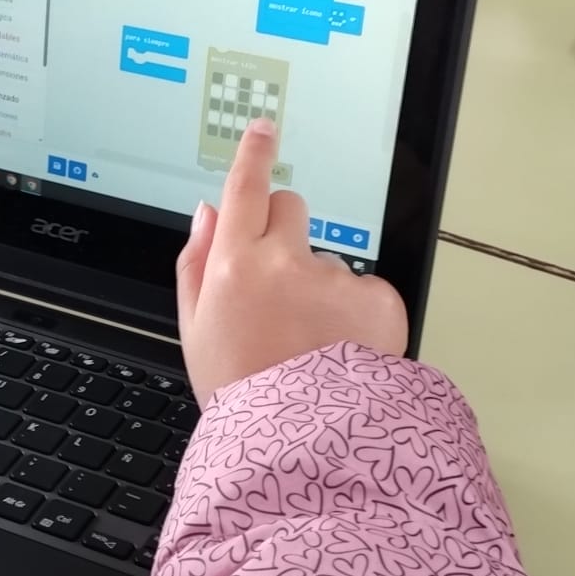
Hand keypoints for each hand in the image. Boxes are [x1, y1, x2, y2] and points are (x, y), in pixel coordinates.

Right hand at [177, 118, 409, 401]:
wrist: (300, 446)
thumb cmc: (243, 393)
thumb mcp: (196, 332)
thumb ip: (196, 264)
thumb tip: (208, 214)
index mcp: (234, 266)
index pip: (245, 188)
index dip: (253, 154)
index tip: (263, 129)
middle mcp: (285, 263)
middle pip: (291, 208)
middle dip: (286, 231)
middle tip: (280, 285)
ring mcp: (335, 279)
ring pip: (329, 258)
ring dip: (323, 285)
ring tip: (312, 342)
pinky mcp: (378, 300)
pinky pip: (366, 288)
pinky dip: (358, 314)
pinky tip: (342, 350)